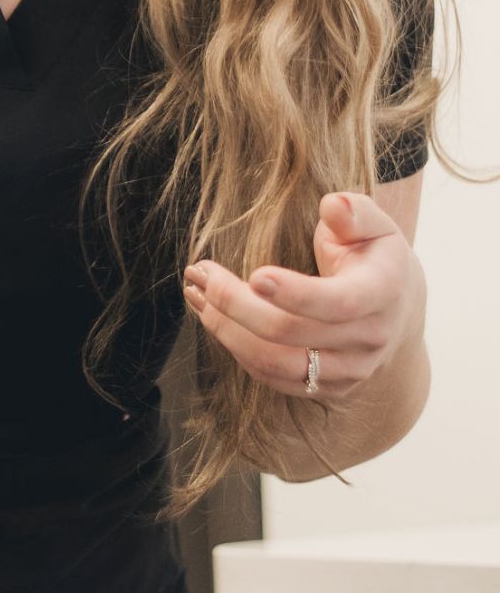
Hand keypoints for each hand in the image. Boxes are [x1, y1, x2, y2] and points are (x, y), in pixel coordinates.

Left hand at [182, 192, 419, 402]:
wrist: (397, 306)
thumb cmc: (372, 253)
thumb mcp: (373, 224)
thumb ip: (355, 212)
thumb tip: (334, 206)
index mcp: (383, 292)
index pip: (340, 302)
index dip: (296, 294)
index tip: (254, 275)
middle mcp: (370, 338)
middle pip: (290, 333)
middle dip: (234, 302)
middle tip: (199, 271)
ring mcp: (350, 369)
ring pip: (275, 363)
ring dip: (225, 329)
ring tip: (195, 293)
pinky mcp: (328, 386)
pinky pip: (272, 377)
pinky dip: (234, 348)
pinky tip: (212, 316)